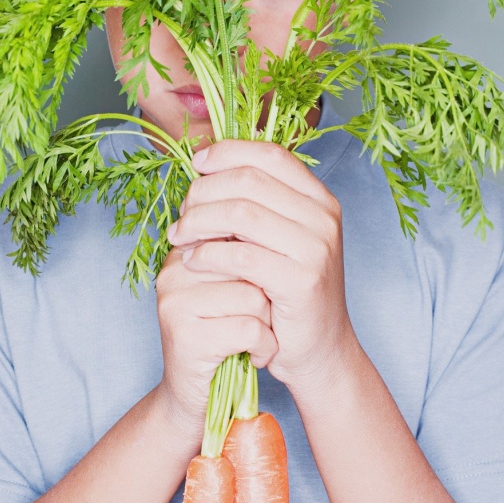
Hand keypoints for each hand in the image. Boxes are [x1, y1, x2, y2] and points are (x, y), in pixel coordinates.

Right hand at [154, 245, 277, 433]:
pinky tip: (254, 356)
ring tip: (254, 338)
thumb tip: (276, 218)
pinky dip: (265, 347)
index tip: (265, 288)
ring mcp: (176, 304)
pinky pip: (250, 329)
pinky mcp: (186, 337)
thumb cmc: (228, 338)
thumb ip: (244, 253)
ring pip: (253, 296)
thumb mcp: (236, 289)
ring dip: (268, 323)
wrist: (200, 398)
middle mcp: (174, 272)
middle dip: (268, 293)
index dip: (265, 262)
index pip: (239, 233)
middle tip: (261, 318)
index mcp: (185, 252)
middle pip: (250, 261)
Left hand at [167, 140, 357, 398]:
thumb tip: (206, 165)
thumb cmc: (288, 294)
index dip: (228, 153)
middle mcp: (323, 217)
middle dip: (205, 192)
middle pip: (249, 181)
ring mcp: (315, 248)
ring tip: (180, 238)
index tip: (196, 165)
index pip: (270, 154)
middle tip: (182, 215)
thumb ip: (255, 204)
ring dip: (199, 222)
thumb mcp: (278, 239)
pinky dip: (207, 254)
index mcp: (320, 199)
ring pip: (241, 213)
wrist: (319, 350)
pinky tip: (192, 261)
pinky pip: (240, 255)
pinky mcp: (300, 281)